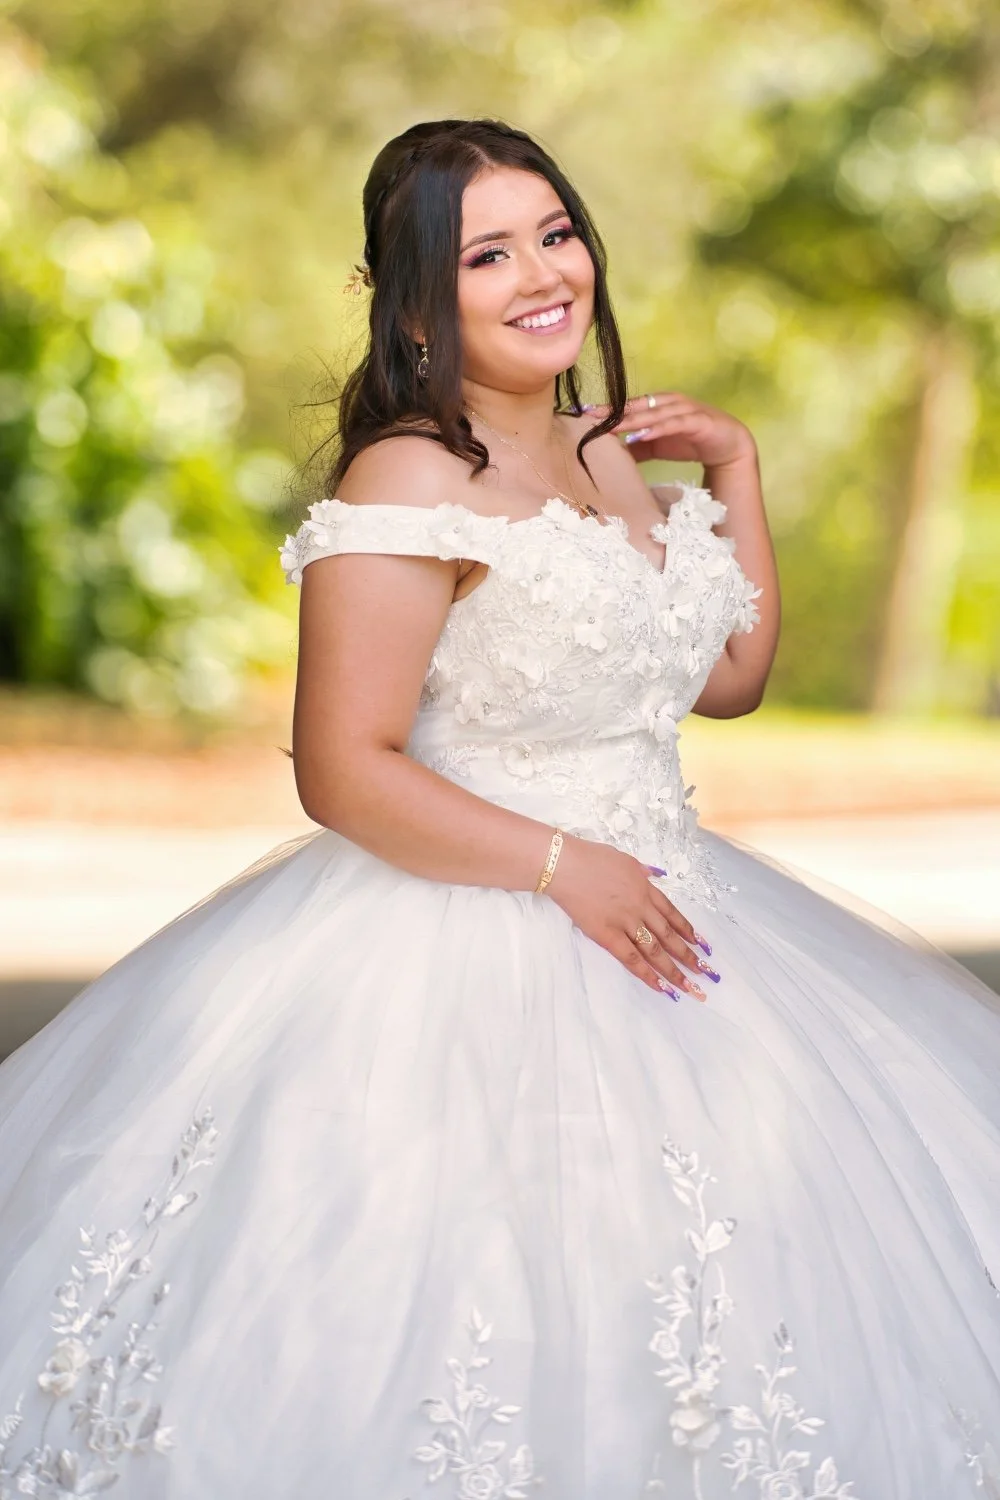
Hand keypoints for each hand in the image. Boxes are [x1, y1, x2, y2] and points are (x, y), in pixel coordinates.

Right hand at [544, 833, 717, 1000]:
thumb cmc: (590, 858)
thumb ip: (641, 871)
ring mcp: (625, 922)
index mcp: (646, 888)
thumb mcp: (624, 859)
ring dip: (674, 970)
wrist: (565, 864)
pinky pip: (631, 958)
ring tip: (690, 987)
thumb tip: (655, 874)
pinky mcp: (607, 935)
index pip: (673, 914)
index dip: (688, 931)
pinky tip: (660, 987)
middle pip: (669, 935)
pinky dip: (646, 973)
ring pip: (655, 950)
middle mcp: (641, 907)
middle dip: (689, 956)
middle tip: (706, 973)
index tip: (702, 945)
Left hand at [590, 392, 756, 468]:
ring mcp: (685, 410)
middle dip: (613, 411)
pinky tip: (641, 436)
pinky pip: (674, 424)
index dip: (607, 410)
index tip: (584, 414)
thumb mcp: (657, 446)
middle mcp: (669, 402)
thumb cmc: (690, 441)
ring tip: (612, 428)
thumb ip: (636, 448)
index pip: (628, 406)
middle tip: (590, 417)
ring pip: (654, 413)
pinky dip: (657, 429)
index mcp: (658, 405)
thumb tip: (611, 455)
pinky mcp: (698, 421)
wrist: (728, 446)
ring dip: (632, 420)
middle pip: (637, 406)